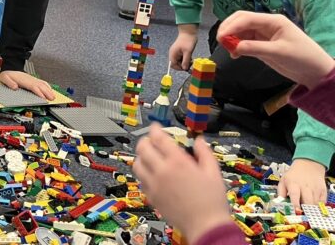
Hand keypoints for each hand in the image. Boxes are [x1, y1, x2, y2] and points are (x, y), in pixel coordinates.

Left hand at [0, 70, 54, 100]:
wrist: (9, 68)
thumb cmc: (8, 74)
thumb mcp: (4, 78)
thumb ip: (9, 83)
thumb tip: (15, 87)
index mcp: (23, 80)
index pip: (33, 87)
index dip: (39, 92)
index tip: (44, 98)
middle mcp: (30, 79)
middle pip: (40, 86)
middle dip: (47, 92)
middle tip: (52, 99)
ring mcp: (32, 79)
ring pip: (43, 84)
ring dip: (49, 90)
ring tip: (53, 96)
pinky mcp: (33, 80)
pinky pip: (42, 82)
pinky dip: (47, 86)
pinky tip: (50, 90)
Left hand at [133, 124, 231, 243]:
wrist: (206, 225)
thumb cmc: (212, 201)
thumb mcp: (214, 172)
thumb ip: (204, 152)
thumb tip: (199, 141)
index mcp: (178, 162)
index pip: (158, 138)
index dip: (154, 129)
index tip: (155, 127)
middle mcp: (162, 172)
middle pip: (142, 148)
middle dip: (145, 140)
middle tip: (151, 140)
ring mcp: (154, 185)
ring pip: (137, 164)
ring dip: (141, 157)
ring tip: (149, 156)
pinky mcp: (151, 197)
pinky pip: (140, 180)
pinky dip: (143, 173)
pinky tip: (152, 174)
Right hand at [169, 26, 198, 70]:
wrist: (188, 32)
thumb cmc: (187, 41)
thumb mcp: (188, 52)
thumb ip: (185, 61)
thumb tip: (184, 68)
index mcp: (173, 54)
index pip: (173, 65)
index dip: (179, 68)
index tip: (186, 68)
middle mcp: (173, 53)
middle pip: (176, 63)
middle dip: (182, 65)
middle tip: (190, 64)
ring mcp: (176, 52)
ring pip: (179, 61)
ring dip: (185, 62)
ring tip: (191, 59)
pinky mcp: (179, 51)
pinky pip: (181, 57)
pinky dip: (185, 59)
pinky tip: (189, 56)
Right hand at [218, 11, 334, 89]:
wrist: (315, 72)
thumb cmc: (302, 58)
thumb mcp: (278, 52)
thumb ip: (255, 48)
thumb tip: (234, 47)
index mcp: (273, 21)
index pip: (247, 18)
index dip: (231, 26)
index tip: (220, 37)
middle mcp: (266, 25)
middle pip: (241, 21)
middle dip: (229, 29)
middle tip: (220, 41)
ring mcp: (263, 35)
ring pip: (241, 31)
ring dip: (232, 38)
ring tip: (228, 50)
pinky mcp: (262, 45)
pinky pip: (244, 42)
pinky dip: (237, 46)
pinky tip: (234, 54)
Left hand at [279, 158, 327, 208]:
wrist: (308, 165)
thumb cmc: (294, 175)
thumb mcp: (283, 181)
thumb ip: (281, 192)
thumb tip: (279, 203)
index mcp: (293, 184)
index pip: (294, 195)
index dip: (295, 204)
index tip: (295, 210)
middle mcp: (305, 186)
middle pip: (307, 201)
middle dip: (305, 208)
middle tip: (302, 212)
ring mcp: (315, 188)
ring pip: (315, 203)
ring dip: (311, 208)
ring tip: (306, 207)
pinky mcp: (323, 190)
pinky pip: (322, 202)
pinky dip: (318, 205)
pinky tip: (313, 203)